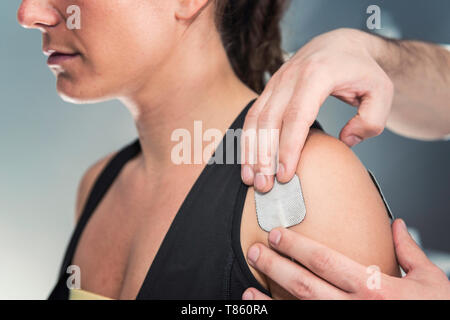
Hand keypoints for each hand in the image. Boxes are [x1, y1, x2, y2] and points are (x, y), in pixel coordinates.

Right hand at [241, 28, 393, 192]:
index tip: (285, 174)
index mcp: (317, 75)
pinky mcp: (269, 89)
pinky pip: (253, 115)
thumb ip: (370, 120)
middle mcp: (290, 77)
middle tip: (264, 185)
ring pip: (256, 118)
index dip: (289, 147)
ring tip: (249, 178)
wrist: (339, 45)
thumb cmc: (361, 70)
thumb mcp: (381, 92)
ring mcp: (276, 82)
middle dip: (264, 155)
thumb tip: (346, 141)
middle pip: (270, 120)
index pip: (297, 116)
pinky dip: (248, 140)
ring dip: (250, 150)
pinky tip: (248, 161)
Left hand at [242, 219, 449, 299]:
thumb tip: (396, 224)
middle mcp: (356, 307)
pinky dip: (280, 317)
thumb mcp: (430, 282)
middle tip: (256, 251)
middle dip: (276, 265)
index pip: (326, 261)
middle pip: (305, 283)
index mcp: (375, 288)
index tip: (278, 234)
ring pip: (300, 308)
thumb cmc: (434, 312)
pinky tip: (262, 309)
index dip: (297, 247)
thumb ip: (409, 252)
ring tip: (250, 284)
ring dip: (270, 298)